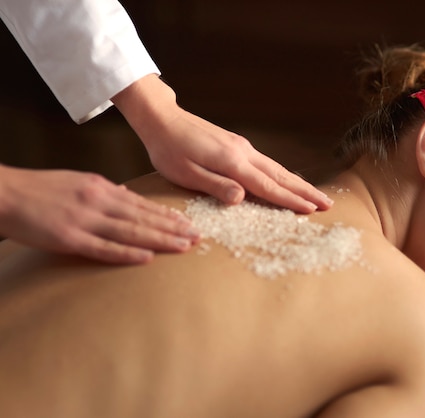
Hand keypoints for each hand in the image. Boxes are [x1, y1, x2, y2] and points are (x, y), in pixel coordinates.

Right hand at [0, 166, 198, 263]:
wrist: (5, 193)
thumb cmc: (41, 190)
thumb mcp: (78, 183)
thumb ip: (105, 193)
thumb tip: (128, 197)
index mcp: (101, 188)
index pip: (143, 205)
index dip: (168, 215)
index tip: (189, 223)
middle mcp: (98, 202)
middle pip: (144, 217)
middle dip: (174, 228)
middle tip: (198, 237)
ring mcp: (85, 220)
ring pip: (131, 231)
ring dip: (160, 239)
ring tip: (184, 246)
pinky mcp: (69, 238)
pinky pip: (103, 248)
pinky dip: (127, 253)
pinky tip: (147, 257)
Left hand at [113, 75, 332, 212]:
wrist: (163, 119)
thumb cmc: (169, 150)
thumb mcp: (185, 174)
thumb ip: (215, 186)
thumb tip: (242, 198)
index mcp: (232, 163)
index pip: (268, 186)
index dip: (290, 201)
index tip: (312, 210)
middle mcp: (243, 153)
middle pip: (281, 176)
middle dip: (305, 192)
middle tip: (327, 204)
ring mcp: (242, 147)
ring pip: (277, 168)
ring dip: (298, 182)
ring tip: (315, 195)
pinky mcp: (237, 145)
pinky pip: (267, 163)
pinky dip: (283, 174)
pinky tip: (287, 179)